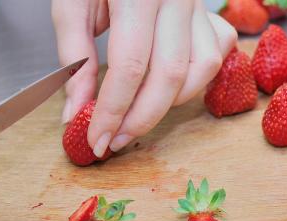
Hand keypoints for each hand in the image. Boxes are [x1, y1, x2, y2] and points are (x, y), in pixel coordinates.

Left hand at [52, 0, 237, 156]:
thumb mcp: (72, 3)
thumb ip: (74, 58)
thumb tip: (76, 113)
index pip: (131, 66)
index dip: (113, 110)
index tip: (97, 140)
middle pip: (169, 76)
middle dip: (141, 119)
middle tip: (115, 141)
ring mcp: (198, 5)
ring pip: (201, 70)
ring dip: (170, 102)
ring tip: (138, 111)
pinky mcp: (209, 13)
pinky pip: (214, 55)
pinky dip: (194, 80)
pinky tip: (168, 84)